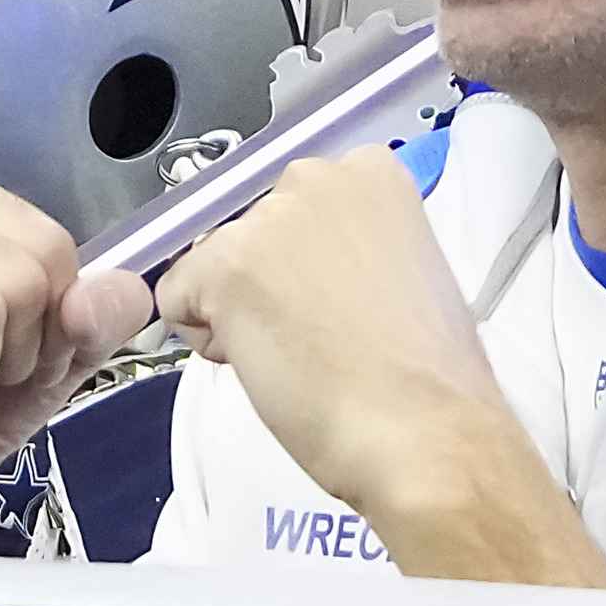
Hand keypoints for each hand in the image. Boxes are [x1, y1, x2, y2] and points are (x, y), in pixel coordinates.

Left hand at [155, 154, 605, 587]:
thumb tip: (307, 267)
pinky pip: (178, 297)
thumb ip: (351, 250)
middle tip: (317, 332)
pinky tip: (267, 363)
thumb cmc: (427, 377)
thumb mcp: (406, 273)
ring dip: (237, 311)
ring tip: (302, 354)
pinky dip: (206, 338)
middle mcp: (317, 179)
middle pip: (252, 226)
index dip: (304, 261)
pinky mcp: (226, 266)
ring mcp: (269, 219)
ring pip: (213, 262)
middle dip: (268, 279)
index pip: (297, 203)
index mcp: (372, 174)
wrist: (424, 432)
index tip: (330, 295)